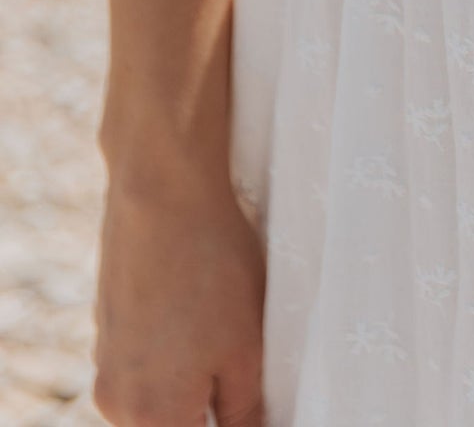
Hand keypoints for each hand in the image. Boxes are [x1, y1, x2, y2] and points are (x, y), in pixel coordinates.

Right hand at [92, 164, 265, 426]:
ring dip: (192, 368)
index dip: (234, 417)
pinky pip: (145, 351)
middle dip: (211, 398)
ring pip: (160, 386)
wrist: (161, 189)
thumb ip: (244, 410)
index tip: (249, 382)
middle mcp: (115, 400)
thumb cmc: (211, 267)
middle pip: (174, 419)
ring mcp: (104, 359)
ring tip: (222, 316)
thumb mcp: (246, 348)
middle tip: (245, 349)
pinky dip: (173, 338)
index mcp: (152, 419)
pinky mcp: (105, 321)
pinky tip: (197, 296)